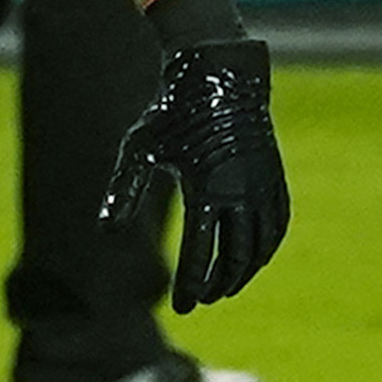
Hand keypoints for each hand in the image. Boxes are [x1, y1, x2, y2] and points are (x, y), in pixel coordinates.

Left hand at [98, 37, 290, 310]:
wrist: (217, 75)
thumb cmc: (170, 112)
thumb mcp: (140, 149)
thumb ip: (124, 191)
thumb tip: (104, 231)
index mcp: (205, 189)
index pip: (200, 254)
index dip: (192, 285)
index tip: (183, 307)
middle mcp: (239, 191)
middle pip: (233, 256)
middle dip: (218, 284)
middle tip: (201, 301)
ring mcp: (262, 184)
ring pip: (259, 244)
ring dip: (244, 272)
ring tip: (224, 288)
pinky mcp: (275, 176)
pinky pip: (277, 223)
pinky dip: (267, 247)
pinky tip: (254, 260)